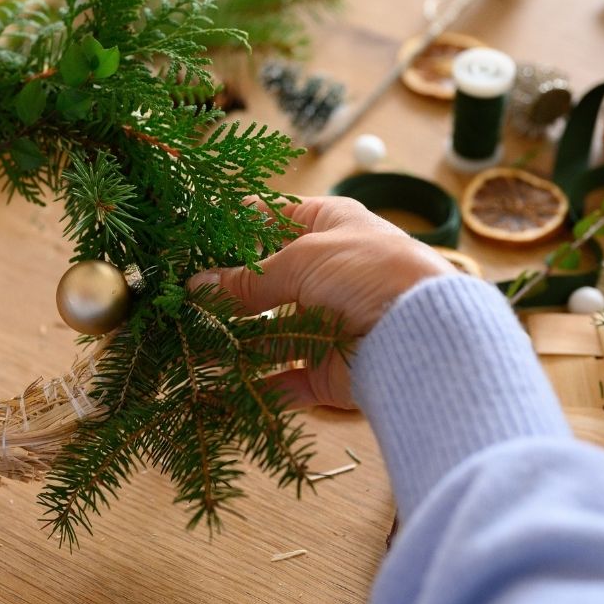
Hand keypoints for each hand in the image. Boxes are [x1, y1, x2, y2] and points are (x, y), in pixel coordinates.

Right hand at [188, 196, 454, 409]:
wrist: (424, 334)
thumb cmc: (370, 272)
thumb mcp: (302, 260)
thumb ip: (248, 280)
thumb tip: (197, 286)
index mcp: (331, 227)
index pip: (272, 218)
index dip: (233, 227)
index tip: (190, 240)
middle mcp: (329, 273)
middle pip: (266, 282)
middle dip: (225, 292)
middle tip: (179, 298)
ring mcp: (328, 322)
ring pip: (268, 334)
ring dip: (231, 341)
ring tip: (189, 345)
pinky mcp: (331, 370)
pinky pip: (285, 380)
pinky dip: (255, 386)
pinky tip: (218, 385)